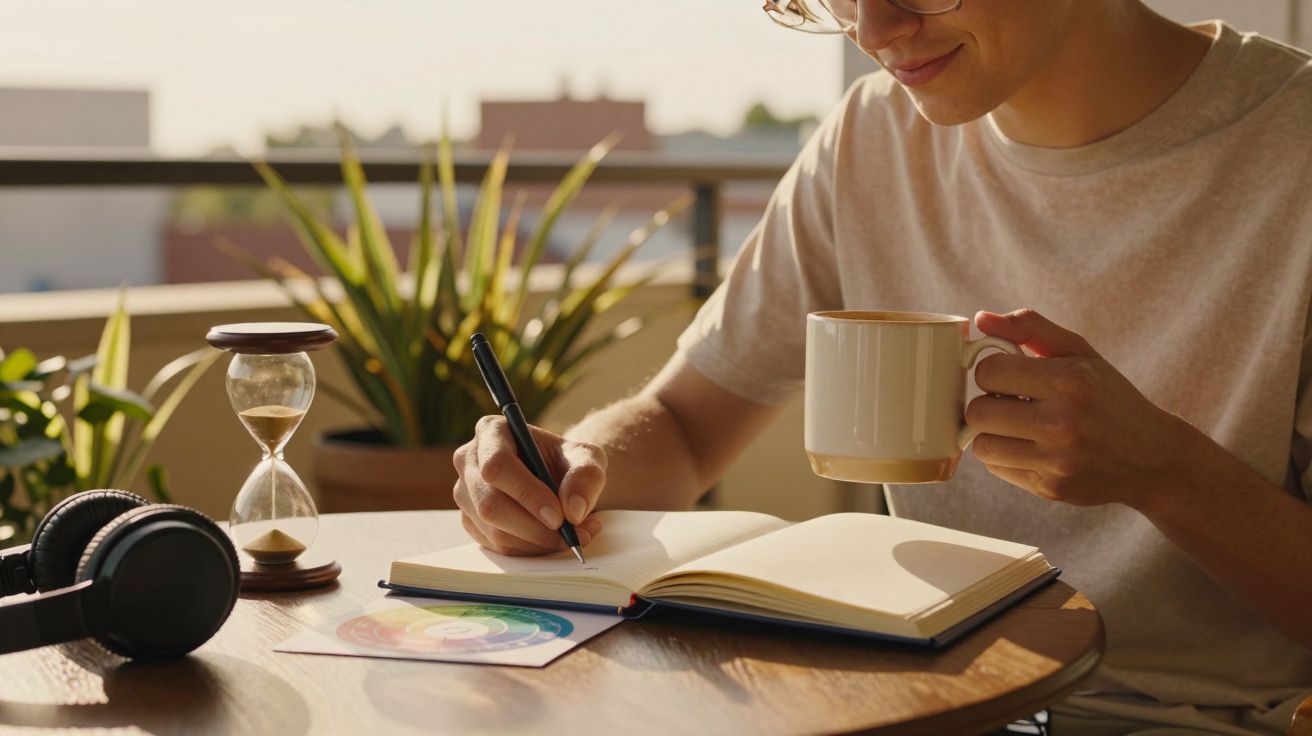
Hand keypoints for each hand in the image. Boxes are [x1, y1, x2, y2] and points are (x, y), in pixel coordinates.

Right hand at [453, 415, 605, 554]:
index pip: (497, 465)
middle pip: (489, 503)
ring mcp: (465, 493)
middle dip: (534, 527)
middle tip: (571, 535)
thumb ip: (586, 476)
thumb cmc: (567, 461)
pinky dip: (531, 550)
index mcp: (492, 431)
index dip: (526, 493)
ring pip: (493, 531)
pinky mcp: (471, 521)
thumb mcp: (588, 458)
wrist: (558, 476)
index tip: (558, 516)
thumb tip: (573, 510)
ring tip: (576, 535)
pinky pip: (497, 546)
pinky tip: (556, 539)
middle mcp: (469, 460)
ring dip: (538, 542)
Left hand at [965, 308, 1205, 508]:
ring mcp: (1057, 461)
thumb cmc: (1108, 397)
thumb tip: (980, 318)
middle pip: (978, 411)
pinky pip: (997, 468)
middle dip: (989, 404)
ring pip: (981, 445)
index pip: (988, 372)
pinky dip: (1006, 457)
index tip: (1010, 376)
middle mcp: (1063, 423)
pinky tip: (1032, 448)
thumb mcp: (1079, 353)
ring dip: (993, 433)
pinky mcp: (1051, 488)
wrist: (1152, 458)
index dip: (993, 371)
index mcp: (1070, 381)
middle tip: (1012, 402)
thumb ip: (1030, 328)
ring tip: (1019, 426)